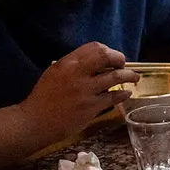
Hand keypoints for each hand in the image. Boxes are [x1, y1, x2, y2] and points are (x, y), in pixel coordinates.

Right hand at [19, 43, 139, 140]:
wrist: (34, 122)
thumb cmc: (44, 98)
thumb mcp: (55, 73)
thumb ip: (74, 66)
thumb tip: (97, 62)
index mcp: (67, 63)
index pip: (94, 47)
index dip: (108, 50)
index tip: (112, 57)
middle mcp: (77, 74)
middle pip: (106, 56)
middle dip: (120, 59)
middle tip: (124, 64)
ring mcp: (85, 91)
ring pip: (115, 77)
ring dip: (129, 75)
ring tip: (134, 77)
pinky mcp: (91, 107)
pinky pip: (114, 97)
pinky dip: (124, 94)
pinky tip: (127, 93)